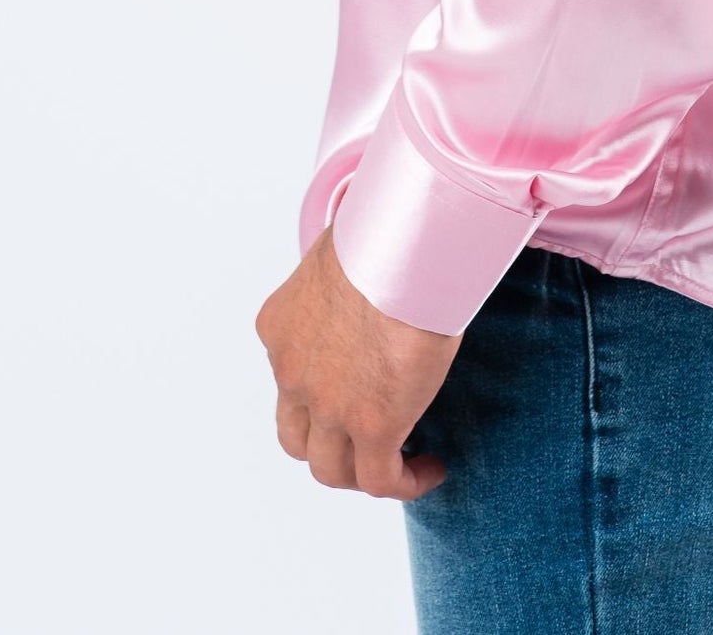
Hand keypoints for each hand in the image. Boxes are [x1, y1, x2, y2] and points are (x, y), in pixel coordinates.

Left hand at [255, 215, 459, 497]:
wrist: (405, 246)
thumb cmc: (385, 230)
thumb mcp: (342, 254)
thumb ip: (343, 282)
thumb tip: (371, 275)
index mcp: (279, 328)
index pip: (290, 381)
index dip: (322, 396)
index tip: (358, 392)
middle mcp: (292, 372)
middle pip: (298, 438)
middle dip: (332, 444)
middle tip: (372, 435)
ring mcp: (327, 406)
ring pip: (332, 469)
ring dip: (364, 471)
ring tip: (405, 461)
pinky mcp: (371, 426)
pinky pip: (381, 479)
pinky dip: (405, 482)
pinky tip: (432, 467)